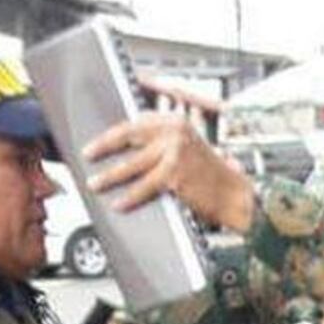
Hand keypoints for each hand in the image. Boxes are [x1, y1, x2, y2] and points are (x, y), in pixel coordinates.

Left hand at [82, 113, 253, 231]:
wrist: (236, 195)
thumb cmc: (212, 177)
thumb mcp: (188, 149)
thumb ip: (161, 144)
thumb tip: (128, 150)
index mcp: (176, 121)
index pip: (136, 122)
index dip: (113, 132)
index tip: (97, 141)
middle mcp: (175, 131)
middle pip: (128, 136)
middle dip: (104, 147)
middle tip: (88, 154)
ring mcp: (174, 151)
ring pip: (132, 164)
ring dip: (110, 176)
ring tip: (95, 183)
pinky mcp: (174, 173)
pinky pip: (144, 187)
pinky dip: (129, 197)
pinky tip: (119, 203)